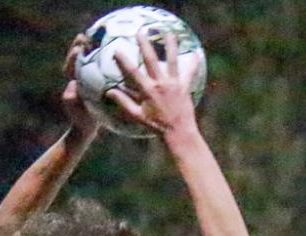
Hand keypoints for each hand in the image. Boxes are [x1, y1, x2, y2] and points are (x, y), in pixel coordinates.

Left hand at [60, 31, 96, 137]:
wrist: (86, 129)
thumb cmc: (81, 121)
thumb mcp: (76, 112)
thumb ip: (71, 99)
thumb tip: (72, 86)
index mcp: (72, 82)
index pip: (70, 66)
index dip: (73, 57)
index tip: (77, 50)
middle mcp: (77, 78)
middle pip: (78, 59)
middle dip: (80, 46)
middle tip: (85, 36)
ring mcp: (87, 80)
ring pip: (88, 62)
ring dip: (91, 49)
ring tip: (97, 38)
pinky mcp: (95, 84)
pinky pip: (99, 70)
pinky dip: (103, 60)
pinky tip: (115, 54)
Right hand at [108, 25, 196, 139]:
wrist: (179, 132)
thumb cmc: (156, 126)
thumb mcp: (137, 116)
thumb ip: (124, 102)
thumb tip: (109, 92)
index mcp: (148, 90)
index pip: (133, 72)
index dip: (124, 60)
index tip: (117, 49)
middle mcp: (161, 83)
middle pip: (151, 60)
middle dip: (145, 44)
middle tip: (141, 31)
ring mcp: (174, 84)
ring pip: (172, 61)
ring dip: (170, 46)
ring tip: (169, 33)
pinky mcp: (185, 87)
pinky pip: (190, 73)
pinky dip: (193, 63)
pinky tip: (196, 53)